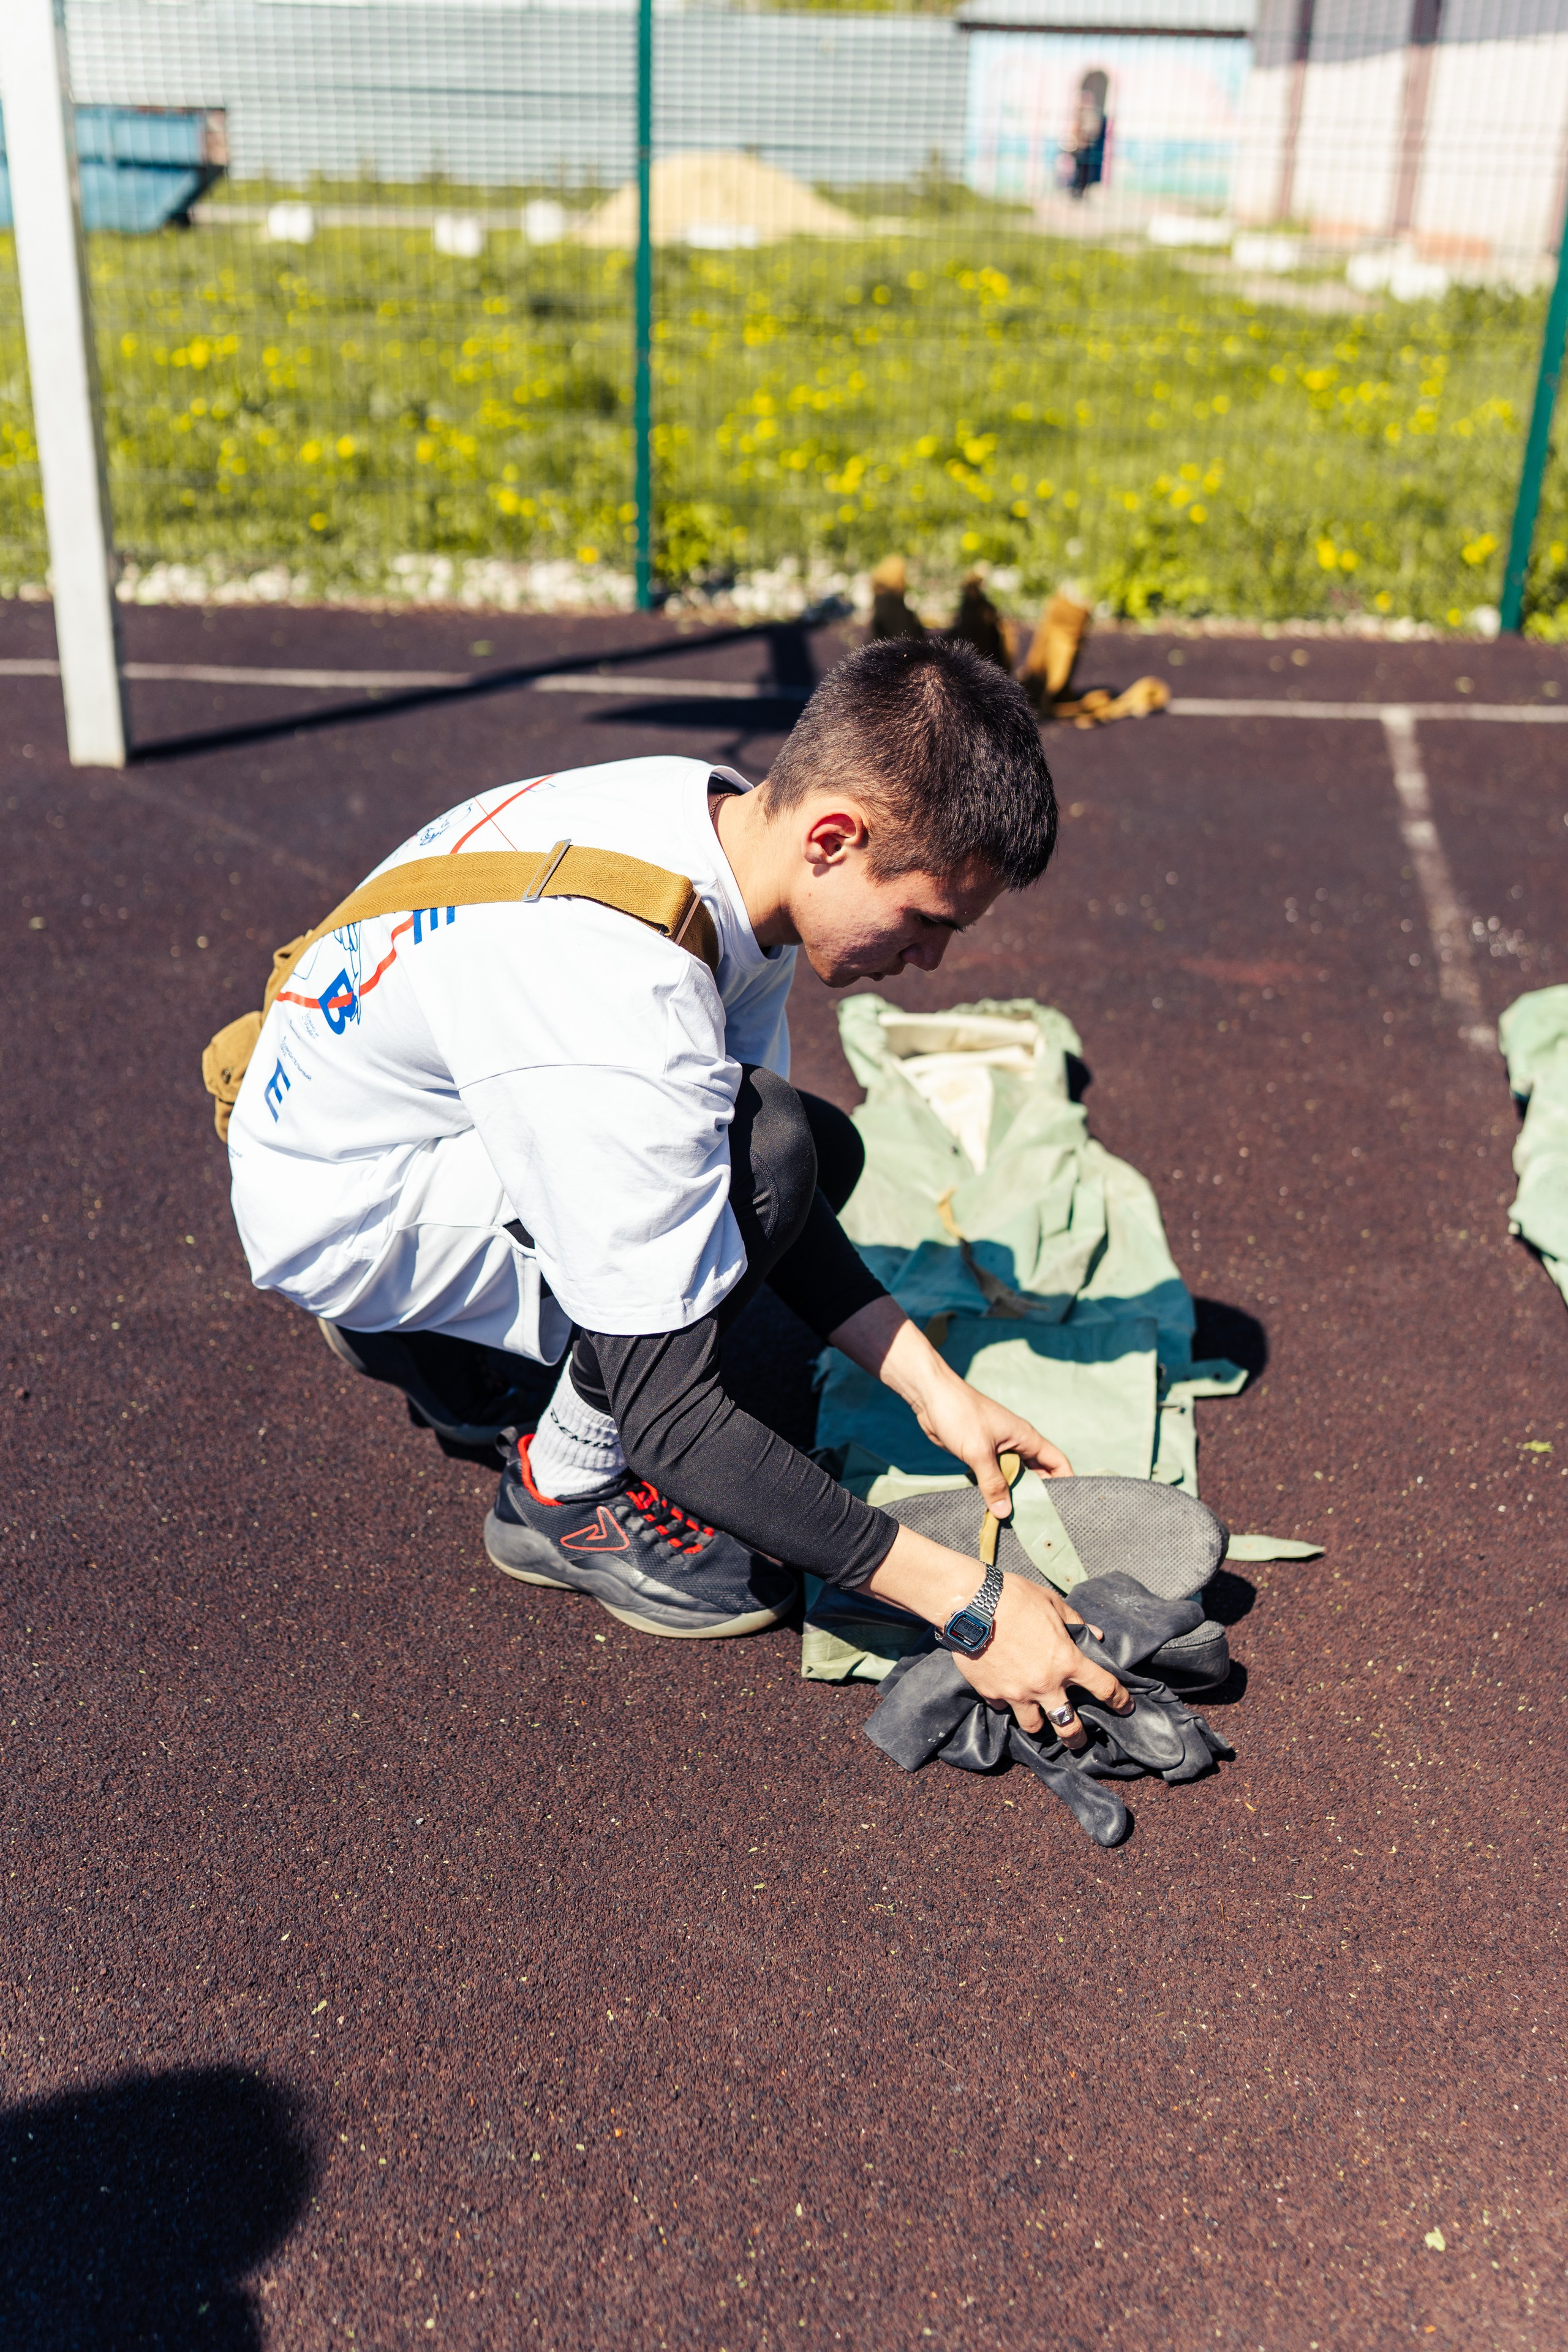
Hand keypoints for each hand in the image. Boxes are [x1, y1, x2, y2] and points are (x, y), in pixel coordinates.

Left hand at [828, 1296, 1071, 1517]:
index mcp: (1026, 1438)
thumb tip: (1005, 1512)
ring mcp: (999, 1449)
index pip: (1057, 1462)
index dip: (1065, 1483)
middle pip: (1037, 1474)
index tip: (1067, 1507)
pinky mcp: (981, 1454)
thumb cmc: (960, 1415)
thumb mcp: (978, 1452)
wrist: (931, 1396)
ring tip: (1016, 1521)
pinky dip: (996, 1491)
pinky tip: (993, 1508)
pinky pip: (995, 1476)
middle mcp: (1017, 1444)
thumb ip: (993, 1483)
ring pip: (1014, 1477)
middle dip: (1039, 1495)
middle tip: (1039, 1522)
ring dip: (1015, 1495)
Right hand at [954, 1572, 1127, 1745]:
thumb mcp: (1052, 1603)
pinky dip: (1007, 1703)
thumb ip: (1075, 1622)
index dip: (1119, 1699)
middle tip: (1078, 1740)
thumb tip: (1095, 1635)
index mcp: (1066, 1661)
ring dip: (1040, 1724)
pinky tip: (1006, 1694)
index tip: (1125, 1707)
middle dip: (1077, 1738)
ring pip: (1034, 1726)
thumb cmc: (1014, 1598)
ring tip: (1040, 1722)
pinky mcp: (991, 1693)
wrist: (970, 1604)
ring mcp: (1016, 1693)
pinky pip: (1003, 1707)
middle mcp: (1044, 1684)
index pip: (1104, 1687)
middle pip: (1068, 1726)